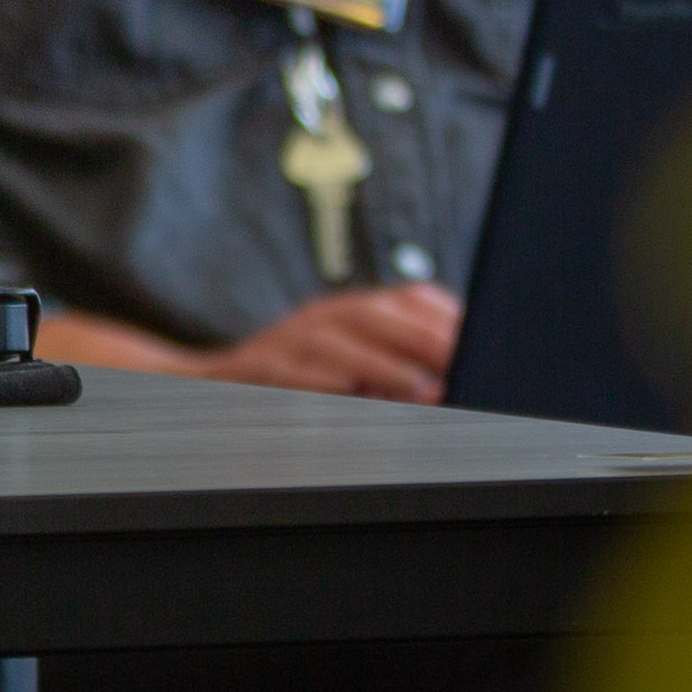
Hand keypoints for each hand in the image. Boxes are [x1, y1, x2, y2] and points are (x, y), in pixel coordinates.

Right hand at [196, 285, 463, 401]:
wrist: (210, 383)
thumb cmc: (296, 378)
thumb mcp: (348, 358)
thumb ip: (394, 359)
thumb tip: (453, 374)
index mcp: (349, 310)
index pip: (405, 298)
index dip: (443, 316)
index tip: (480, 338)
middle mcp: (320, 317)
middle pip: (374, 315)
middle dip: (422, 338)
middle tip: (461, 362)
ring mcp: (287, 341)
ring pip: (335, 342)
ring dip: (383, 365)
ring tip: (422, 388)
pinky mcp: (260, 368)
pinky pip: (292, 373)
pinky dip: (322, 382)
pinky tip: (351, 392)